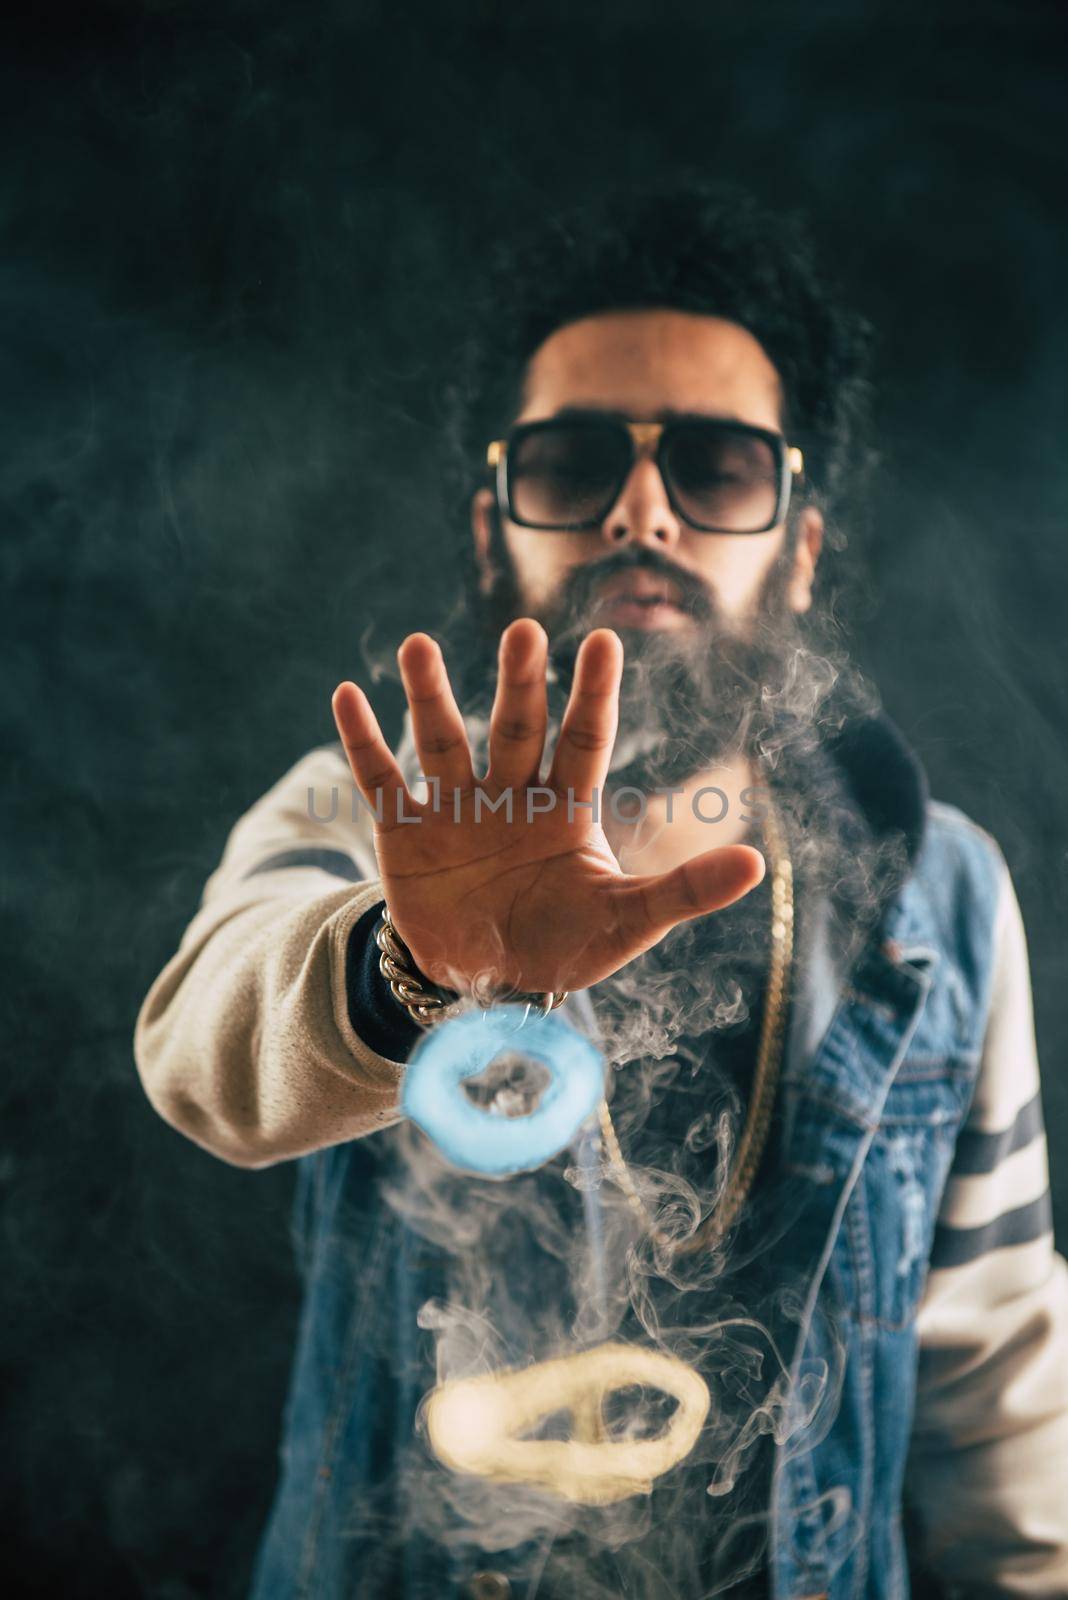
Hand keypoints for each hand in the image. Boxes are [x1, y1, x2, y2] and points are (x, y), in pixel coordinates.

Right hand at [332, 618, 764, 999]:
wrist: (486, 984)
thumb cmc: (564, 944)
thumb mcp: (626, 922)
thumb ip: (684, 892)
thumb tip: (759, 865)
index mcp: (567, 806)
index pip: (584, 739)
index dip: (592, 694)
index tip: (604, 640)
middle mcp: (511, 793)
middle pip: (517, 730)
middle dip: (519, 684)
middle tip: (523, 633)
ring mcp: (454, 808)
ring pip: (443, 742)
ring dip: (429, 696)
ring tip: (417, 646)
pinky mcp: (405, 833)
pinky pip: (380, 780)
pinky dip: (363, 742)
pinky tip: (348, 694)